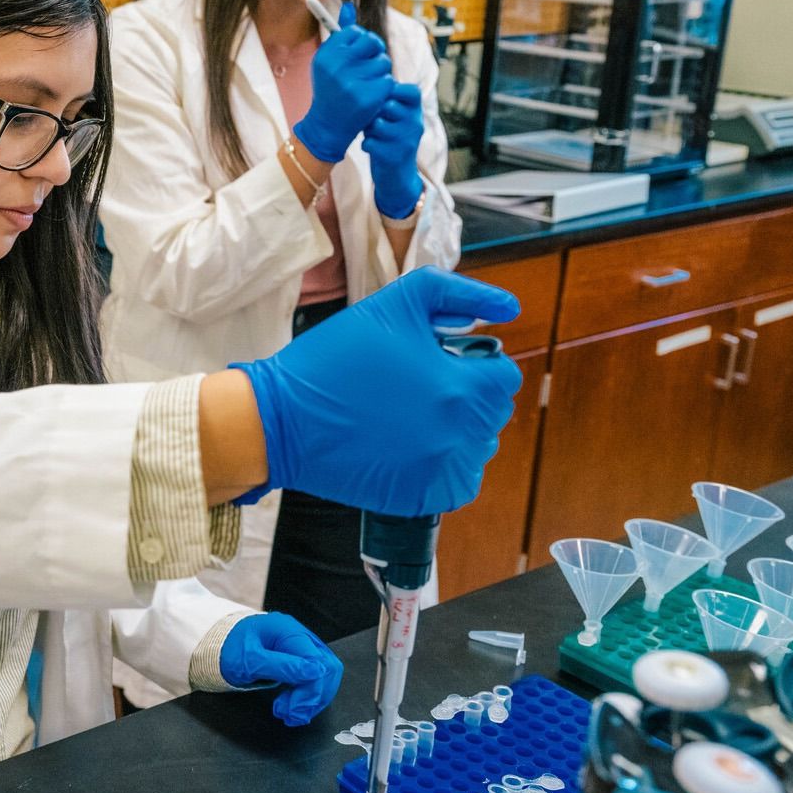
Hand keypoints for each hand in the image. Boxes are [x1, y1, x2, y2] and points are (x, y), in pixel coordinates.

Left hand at [220, 612, 343, 726]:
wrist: (213, 647)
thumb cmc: (227, 650)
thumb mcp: (250, 661)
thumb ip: (283, 666)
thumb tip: (316, 672)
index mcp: (288, 631)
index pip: (317, 663)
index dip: (311, 691)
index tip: (294, 710)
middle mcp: (299, 636)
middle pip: (327, 668)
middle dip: (313, 697)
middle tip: (292, 715)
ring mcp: (299, 647)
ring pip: (323, 675)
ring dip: (311, 700)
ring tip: (288, 714)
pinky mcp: (297, 659)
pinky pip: (313, 678)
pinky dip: (306, 697)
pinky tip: (291, 707)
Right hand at [230, 268, 523, 516]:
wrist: (282, 418)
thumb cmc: (334, 357)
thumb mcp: (395, 303)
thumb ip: (458, 294)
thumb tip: (510, 308)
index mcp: (457, 387)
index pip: (504, 377)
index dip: (477, 365)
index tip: (444, 362)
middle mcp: (457, 433)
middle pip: (494, 413)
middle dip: (468, 395)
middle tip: (422, 387)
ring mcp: (438, 471)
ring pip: (478, 448)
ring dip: (458, 430)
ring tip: (414, 417)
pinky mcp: (420, 498)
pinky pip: (459, 484)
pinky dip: (444, 468)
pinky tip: (412, 449)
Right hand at [293, 2, 393, 163]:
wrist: (327, 124)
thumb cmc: (330, 88)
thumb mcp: (330, 60)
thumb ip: (341, 33)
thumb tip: (349, 5)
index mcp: (326, 55)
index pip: (354, 32)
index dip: (360, 41)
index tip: (358, 52)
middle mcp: (337, 66)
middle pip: (372, 42)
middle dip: (374, 51)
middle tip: (368, 64)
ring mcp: (353, 82)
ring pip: (383, 62)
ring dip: (379, 72)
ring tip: (366, 83)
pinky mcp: (368, 97)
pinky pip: (388, 80)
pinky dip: (383, 88)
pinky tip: (372, 95)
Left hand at [363, 81, 425, 219]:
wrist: (397, 173)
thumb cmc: (390, 135)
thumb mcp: (393, 114)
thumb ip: (386, 98)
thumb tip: (368, 77)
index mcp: (416, 109)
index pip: (408, 90)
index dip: (390, 93)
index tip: (383, 103)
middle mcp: (416, 122)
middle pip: (387, 105)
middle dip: (374, 112)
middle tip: (373, 121)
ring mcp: (407, 140)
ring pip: (377, 124)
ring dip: (368, 129)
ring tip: (372, 133)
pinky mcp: (394, 156)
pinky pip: (370, 142)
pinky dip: (366, 144)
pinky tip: (370, 147)